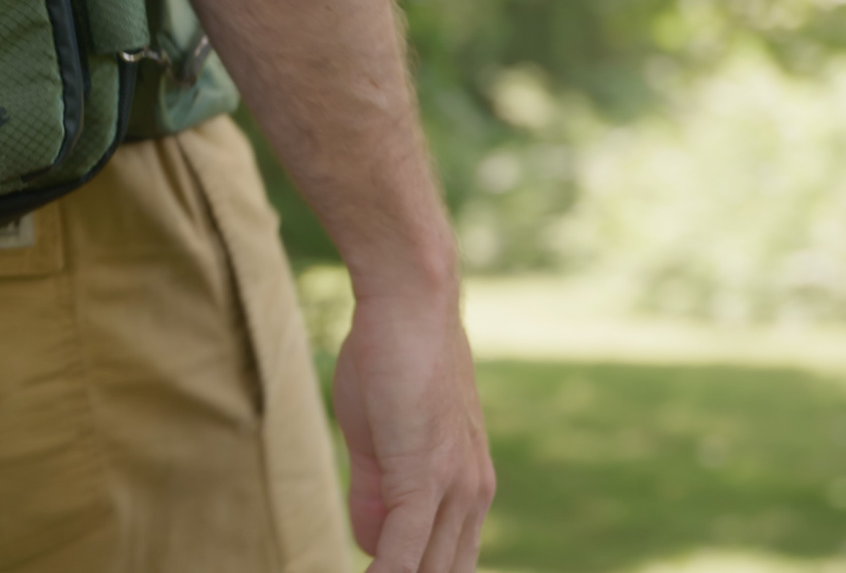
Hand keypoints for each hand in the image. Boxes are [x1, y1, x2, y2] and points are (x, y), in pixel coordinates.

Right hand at [332, 271, 494, 572]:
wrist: (410, 300)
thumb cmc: (391, 357)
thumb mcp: (379, 437)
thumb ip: (376, 493)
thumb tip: (373, 545)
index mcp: (468, 488)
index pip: (448, 565)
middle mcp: (472, 496)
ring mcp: (453, 488)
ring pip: (427, 572)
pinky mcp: (424, 476)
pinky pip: (402, 552)